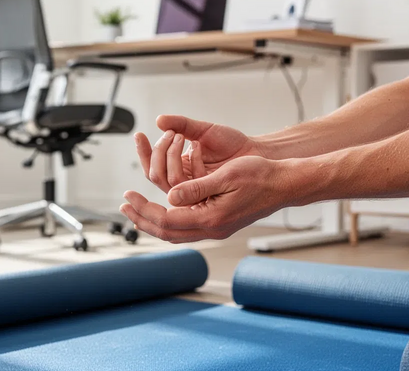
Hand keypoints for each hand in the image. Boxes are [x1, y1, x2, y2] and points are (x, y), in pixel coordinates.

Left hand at [120, 156, 293, 242]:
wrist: (284, 184)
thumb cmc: (260, 176)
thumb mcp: (226, 176)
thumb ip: (196, 188)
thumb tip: (169, 197)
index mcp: (211, 218)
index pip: (166, 219)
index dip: (143, 209)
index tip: (128, 196)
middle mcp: (212, 229)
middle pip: (167, 232)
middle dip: (142, 219)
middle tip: (124, 205)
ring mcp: (216, 229)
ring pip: (175, 234)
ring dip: (153, 222)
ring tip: (136, 209)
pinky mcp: (219, 224)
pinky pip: (186, 229)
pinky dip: (168, 221)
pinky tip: (162, 210)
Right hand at [135, 115, 264, 192]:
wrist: (255, 152)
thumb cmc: (232, 143)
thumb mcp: (203, 129)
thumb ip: (181, 124)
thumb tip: (159, 120)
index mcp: (178, 168)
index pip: (152, 166)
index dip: (143, 152)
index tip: (139, 135)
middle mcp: (184, 181)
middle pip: (155, 176)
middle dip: (157, 153)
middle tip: (168, 133)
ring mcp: (195, 189)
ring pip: (169, 181)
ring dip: (171, 155)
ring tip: (180, 135)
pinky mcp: (208, 194)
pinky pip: (189, 183)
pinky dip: (191, 159)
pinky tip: (198, 145)